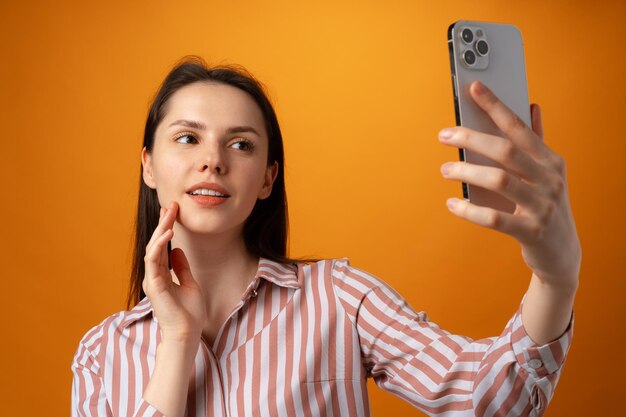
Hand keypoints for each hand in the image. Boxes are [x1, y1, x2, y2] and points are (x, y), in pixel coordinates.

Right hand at [142, 201, 205, 341]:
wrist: (187, 333)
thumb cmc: (188, 313)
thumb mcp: (189, 284)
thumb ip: (181, 267)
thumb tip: (177, 250)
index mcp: (161, 274)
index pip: (162, 246)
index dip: (166, 228)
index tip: (172, 211)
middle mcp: (154, 275)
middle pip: (156, 244)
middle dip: (163, 223)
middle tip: (170, 205)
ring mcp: (152, 280)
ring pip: (153, 248)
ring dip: (161, 230)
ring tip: (169, 214)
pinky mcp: (154, 285)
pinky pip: (153, 261)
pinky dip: (159, 246)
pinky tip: (168, 234)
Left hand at [438, 81, 580, 290]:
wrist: (562, 253)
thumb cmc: (546, 207)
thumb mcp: (547, 174)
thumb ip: (536, 142)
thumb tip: (531, 107)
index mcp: (551, 162)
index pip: (519, 127)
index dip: (496, 106)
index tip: (474, 88)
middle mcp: (549, 180)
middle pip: (506, 151)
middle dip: (472, 138)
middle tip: (445, 135)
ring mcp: (542, 207)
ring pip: (499, 181)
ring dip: (466, 172)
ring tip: (446, 169)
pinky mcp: (530, 232)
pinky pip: (493, 218)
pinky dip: (469, 210)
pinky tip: (452, 204)